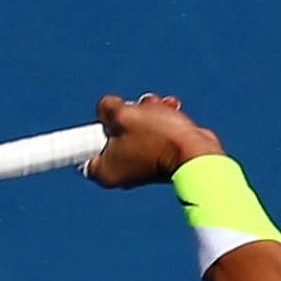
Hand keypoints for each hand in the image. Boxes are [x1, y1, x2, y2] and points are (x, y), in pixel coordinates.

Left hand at [84, 93, 224, 188]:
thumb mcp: (123, 113)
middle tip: (135, 111)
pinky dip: (158, 120)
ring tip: (158, 108)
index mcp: (104, 171)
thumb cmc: (159, 138)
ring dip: (144, 112)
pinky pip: (151, 134)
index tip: (99, 120)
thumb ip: (106, 107)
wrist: (197, 152)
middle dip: (124, 114)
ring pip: (133, 129)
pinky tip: (169, 110)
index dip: (89, 130)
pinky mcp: (158, 158)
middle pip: (110, 134)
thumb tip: (105, 108)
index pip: (82, 150)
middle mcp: (120, 172)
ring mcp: (140, 166)